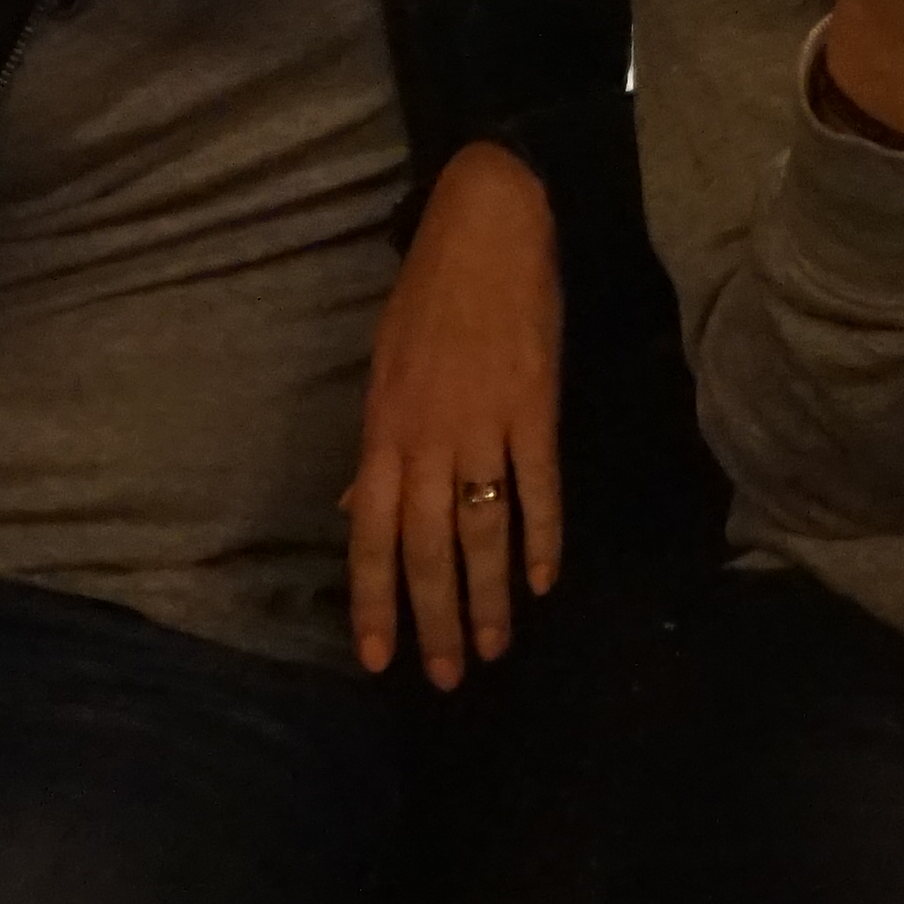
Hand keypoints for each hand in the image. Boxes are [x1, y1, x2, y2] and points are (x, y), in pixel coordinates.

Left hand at [346, 141, 559, 688]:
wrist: (487, 227)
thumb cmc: (430, 297)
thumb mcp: (385, 369)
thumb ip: (376, 448)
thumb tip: (359, 510)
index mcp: (384, 431)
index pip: (372, 537)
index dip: (374, 601)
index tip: (378, 658)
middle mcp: (426, 438)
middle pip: (426, 549)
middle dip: (435, 619)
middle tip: (448, 676)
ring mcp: (482, 425)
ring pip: (480, 530)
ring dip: (488, 596)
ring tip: (496, 646)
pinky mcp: (535, 407)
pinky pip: (537, 486)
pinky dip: (542, 537)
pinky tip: (544, 579)